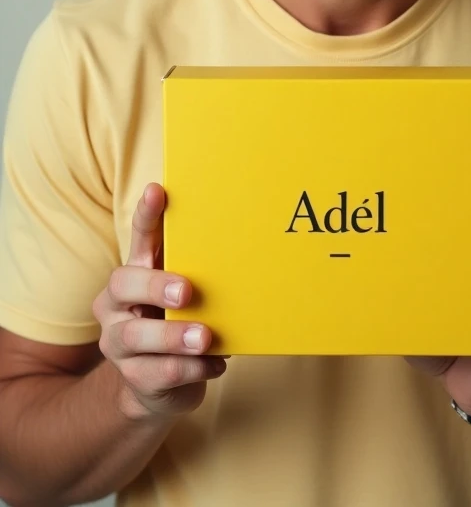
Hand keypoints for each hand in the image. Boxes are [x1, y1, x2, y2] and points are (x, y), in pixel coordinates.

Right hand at [92, 183, 226, 420]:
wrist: (156, 386)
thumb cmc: (178, 324)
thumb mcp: (185, 297)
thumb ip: (200, 273)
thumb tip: (248, 242)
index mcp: (134, 274)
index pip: (138, 238)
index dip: (146, 215)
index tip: (158, 190)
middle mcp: (116, 304)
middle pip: (123, 285)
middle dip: (155, 286)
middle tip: (187, 292)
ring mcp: (118, 342)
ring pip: (136, 336)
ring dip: (174, 336)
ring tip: (205, 338)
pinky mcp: (133, 377)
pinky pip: (160, 372)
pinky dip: (192, 368)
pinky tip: (215, 363)